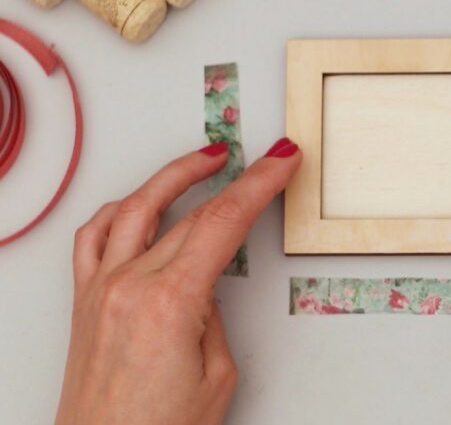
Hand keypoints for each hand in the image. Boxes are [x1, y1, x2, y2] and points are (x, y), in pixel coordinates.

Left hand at [55, 138, 301, 424]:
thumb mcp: (215, 374)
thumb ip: (212, 316)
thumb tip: (207, 286)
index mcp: (170, 302)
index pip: (224, 222)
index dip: (259, 184)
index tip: (280, 161)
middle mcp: (129, 287)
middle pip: (192, 214)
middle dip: (236, 181)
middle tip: (265, 160)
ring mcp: (101, 289)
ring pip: (136, 208)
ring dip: (173, 176)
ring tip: (203, 160)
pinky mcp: (84, 302)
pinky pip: (93, 236)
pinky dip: (120, 208)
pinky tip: (139, 200)